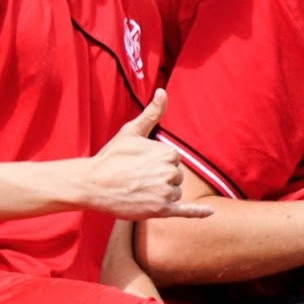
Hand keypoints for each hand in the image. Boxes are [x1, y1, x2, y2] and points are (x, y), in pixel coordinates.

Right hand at [85, 90, 213, 220]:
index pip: (174, 161)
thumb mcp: (132, 131)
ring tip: (137, 190)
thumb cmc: (111, 156)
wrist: (92, 184)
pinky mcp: (160, 211)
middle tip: (135, 178)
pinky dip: (198, 213)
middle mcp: (171, 173)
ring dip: (161, 194)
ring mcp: (166, 193)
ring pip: (174, 194)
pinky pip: (185, 211)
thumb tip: (163, 91)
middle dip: (160, 179)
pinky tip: (210, 213)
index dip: (156, 163)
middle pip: (176, 178)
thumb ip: (152, 113)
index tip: (139, 164)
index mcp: (168, 153)